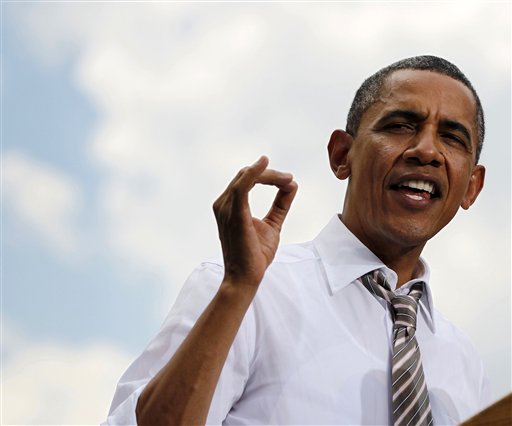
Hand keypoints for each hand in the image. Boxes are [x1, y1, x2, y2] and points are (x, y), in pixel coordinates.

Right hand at [213, 156, 297, 287]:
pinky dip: (255, 173)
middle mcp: (223, 205)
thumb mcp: (272, 224)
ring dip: (269, 175)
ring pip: (246, 177)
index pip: (246, 180)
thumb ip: (280, 204)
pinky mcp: (234, 214)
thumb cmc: (254, 255)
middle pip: (246, 175)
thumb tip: (292, 185)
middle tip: (289, 179)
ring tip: (287, 179)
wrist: (246, 278)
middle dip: (270, 174)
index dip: (267, 176)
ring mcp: (226, 209)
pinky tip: (265, 164)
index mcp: (229, 206)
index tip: (287, 181)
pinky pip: (242, 186)